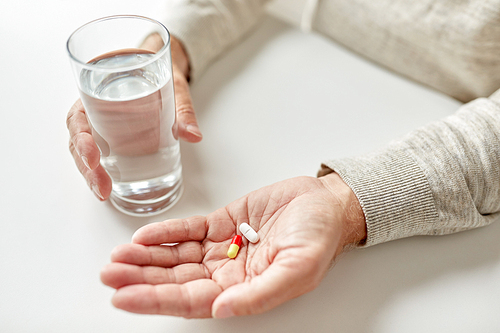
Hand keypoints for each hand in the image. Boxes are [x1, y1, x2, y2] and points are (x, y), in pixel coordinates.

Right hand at [66, 35, 199, 200]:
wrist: (157, 65)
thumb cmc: (158, 70)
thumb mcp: (173, 85)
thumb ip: (183, 109)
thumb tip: (194, 135)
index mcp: (98, 91)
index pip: (77, 117)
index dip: (81, 138)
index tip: (93, 158)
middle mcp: (92, 110)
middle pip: (78, 141)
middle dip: (87, 168)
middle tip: (102, 188)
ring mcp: (99, 125)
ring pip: (84, 152)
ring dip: (90, 174)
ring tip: (103, 194)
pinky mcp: (109, 137)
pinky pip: (97, 154)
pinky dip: (99, 172)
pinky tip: (106, 188)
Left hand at [100, 173, 366, 317]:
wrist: (325, 202)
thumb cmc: (318, 236)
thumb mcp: (296, 268)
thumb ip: (259, 294)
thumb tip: (220, 311)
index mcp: (243, 290)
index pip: (191, 301)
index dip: (156, 300)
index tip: (124, 296)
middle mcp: (228, 272)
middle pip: (176, 279)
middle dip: (141, 278)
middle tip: (109, 274)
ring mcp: (223, 246)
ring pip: (176, 256)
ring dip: (147, 256)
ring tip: (118, 256)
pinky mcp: (222, 222)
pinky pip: (189, 230)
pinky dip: (166, 233)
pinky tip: (145, 236)